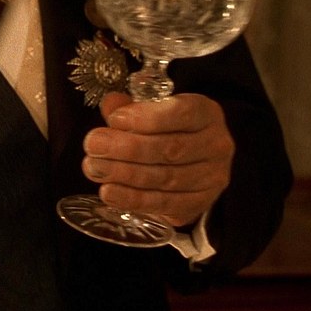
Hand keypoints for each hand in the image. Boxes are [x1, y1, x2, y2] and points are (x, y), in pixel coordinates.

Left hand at [82, 92, 234, 226]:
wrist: (193, 163)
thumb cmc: (169, 131)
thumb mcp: (153, 111)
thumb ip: (131, 108)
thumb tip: (111, 105)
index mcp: (207, 113)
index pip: (182, 113)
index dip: (146, 117)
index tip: (114, 119)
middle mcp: (216, 145)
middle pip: (171, 148)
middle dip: (127, 148)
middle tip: (93, 145)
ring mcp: (212, 179)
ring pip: (166, 178)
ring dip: (124, 174)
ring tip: (94, 167)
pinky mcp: (199, 205)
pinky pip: (164, 204)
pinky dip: (133, 200)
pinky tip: (108, 192)